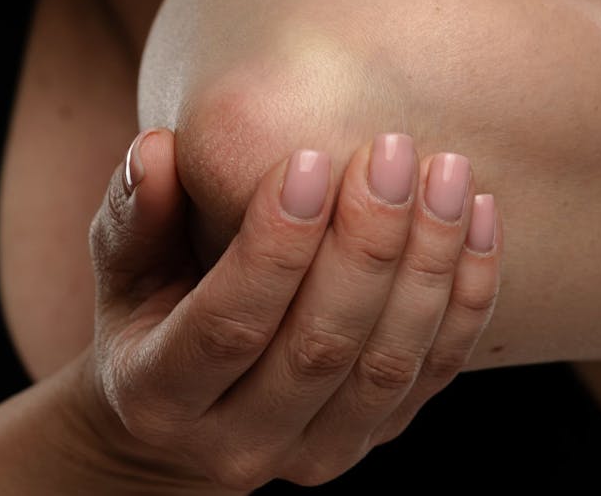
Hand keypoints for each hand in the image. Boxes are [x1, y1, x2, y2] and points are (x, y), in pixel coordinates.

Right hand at [87, 128, 501, 490]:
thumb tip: (158, 149)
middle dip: (365, 244)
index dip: (273, 244)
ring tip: (446, 174)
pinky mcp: (372, 435)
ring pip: (387, 365)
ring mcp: (315, 451)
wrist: (187, 409)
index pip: (227, 325)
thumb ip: (134, 210)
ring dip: (426, 264)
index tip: (309, 157)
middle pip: (320, 347)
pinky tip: (478, 219)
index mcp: (161, 394)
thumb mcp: (122, 264)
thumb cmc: (148, 313)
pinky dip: (464, 298)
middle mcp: (240, 443)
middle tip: (391, 152)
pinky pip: (433, 374)